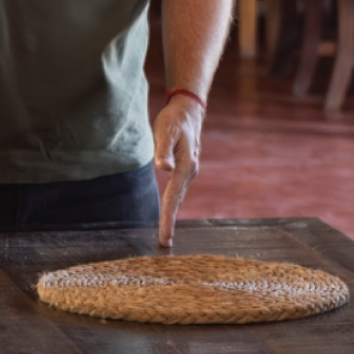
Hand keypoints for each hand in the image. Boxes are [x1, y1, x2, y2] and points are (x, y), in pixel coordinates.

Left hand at [152, 92, 203, 247]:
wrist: (188, 110)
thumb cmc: (174, 120)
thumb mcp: (166, 131)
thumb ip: (164, 151)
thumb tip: (164, 168)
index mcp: (185, 167)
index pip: (173, 198)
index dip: (168, 219)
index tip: (164, 237)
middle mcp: (190, 172)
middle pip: (176, 201)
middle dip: (169, 222)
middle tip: (163, 243)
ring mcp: (189, 171)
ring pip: (178, 197)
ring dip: (171, 214)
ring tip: (165, 233)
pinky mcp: (186, 168)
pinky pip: (178, 191)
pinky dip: (173, 203)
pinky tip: (169, 210)